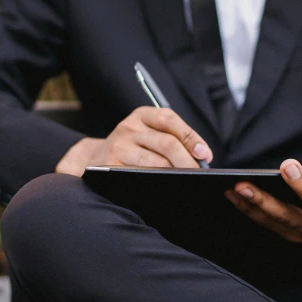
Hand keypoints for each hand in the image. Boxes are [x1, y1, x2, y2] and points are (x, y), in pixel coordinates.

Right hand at [55, 107, 212, 175]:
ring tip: (187, 181)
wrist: (96, 159)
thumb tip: (201, 157)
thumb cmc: (133, 148)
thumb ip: (173, 138)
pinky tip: (167, 186)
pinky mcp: (112, 166)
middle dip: (188, 161)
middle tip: (199, 173)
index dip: (191, 137)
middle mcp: (128, 127)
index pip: (169, 119)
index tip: (205, 155)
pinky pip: (142, 175)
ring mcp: (119, 146)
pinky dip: (159, 182)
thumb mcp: (148, 134)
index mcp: (142, 115)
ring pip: (157, 163)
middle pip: (167, 143)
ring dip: (176, 174)